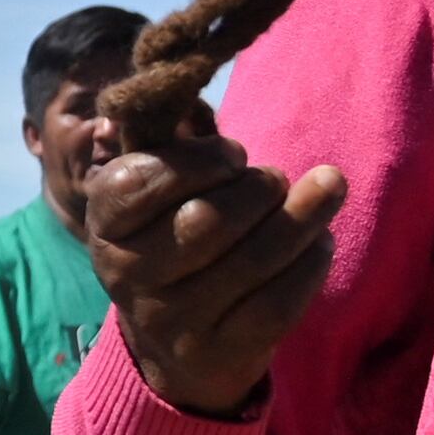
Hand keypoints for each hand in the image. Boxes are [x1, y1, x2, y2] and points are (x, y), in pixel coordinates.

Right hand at [82, 120, 347, 418]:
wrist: (174, 351)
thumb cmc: (173, 244)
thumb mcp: (153, 198)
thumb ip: (167, 145)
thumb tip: (183, 81)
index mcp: (106, 225)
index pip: (143, 182)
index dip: (199, 161)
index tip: (235, 156)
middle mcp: (129, 276)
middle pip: (207, 220)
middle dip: (258, 189)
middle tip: (276, 179)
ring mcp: (173, 322)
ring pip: (253, 260)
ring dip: (303, 216)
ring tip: (327, 188)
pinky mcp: (220, 354)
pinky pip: (278, 303)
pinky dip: (310, 264)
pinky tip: (321, 240)